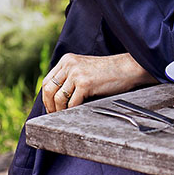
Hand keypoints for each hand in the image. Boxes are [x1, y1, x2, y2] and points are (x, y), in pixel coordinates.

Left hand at [42, 53, 156, 112]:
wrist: (127, 68)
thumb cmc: (108, 72)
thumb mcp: (84, 68)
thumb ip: (69, 77)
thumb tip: (53, 98)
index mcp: (67, 59)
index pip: (47, 80)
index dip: (46, 97)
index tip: (50, 107)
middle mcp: (69, 64)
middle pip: (48, 89)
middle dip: (50, 106)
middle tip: (54, 115)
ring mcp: (77, 73)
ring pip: (58, 98)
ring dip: (60, 111)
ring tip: (66, 115)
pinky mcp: (85, 83)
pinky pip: (71, 104)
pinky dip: (72, 111)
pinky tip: (78, 111)